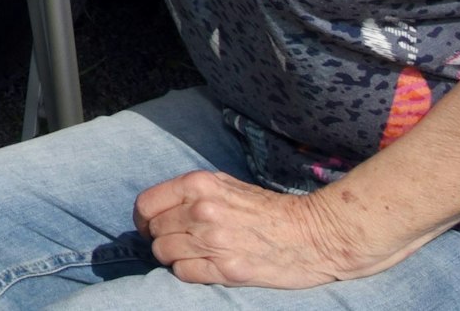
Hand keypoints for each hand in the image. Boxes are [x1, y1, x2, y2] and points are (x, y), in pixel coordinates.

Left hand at [134, 170, 400, 287]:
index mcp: (199, 185)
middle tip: (178, 242)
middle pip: (153, 231)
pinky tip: (204, 267)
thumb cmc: (270, 209)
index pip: (145, 205)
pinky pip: (183, 273)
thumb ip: (192, 194)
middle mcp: (201, 210)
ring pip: (163, 253)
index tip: (152, 226)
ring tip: (192, 255)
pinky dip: (187, 272)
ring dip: (172, 257)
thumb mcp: (228, 186)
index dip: (144, 219)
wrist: (315, 234)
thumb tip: (159, 209)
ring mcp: (213, 240)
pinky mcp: (226, 269)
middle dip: (160, 238)